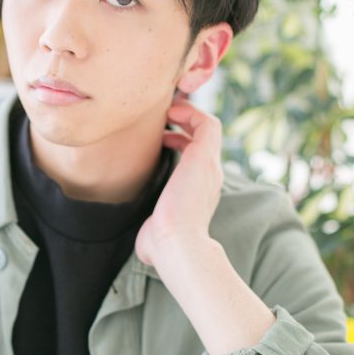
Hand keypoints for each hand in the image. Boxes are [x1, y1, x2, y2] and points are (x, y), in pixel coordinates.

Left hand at [135, 96, 222, 266]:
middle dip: (185, 122)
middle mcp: (209, 175)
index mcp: (199, 191)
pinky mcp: (204, 156)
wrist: (176, 244)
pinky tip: (170, 113)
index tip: (161, 137)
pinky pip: (206, 123)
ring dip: (188, 112)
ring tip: (167, 108)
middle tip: (163, 115)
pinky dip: (191, 112)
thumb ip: (152, 233)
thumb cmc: (162, 244)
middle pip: (204, 138)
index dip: (181, 142)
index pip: (197, 157)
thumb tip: (145, 246)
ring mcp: (209, 164)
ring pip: (208, 126)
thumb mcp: (155, 234)